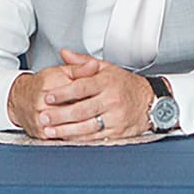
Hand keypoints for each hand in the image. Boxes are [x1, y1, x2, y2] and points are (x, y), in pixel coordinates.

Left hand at [7, 50, 153, 139]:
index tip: (48, 97)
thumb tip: (65, 54)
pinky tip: (66, 138)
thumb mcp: (107, 68)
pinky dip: (79, 139)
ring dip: (66, 130)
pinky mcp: (117, 132)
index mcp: (107, 82)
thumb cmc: (125, 85)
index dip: (63, 93)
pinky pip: (95, 137)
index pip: (81, 87)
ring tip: (50, 131)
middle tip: (43, 116)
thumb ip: (83, 63)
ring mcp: (115, 117)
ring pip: (86, 126)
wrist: (149, 101)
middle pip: (82, 109)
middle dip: (59, 115)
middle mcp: (112, 100)